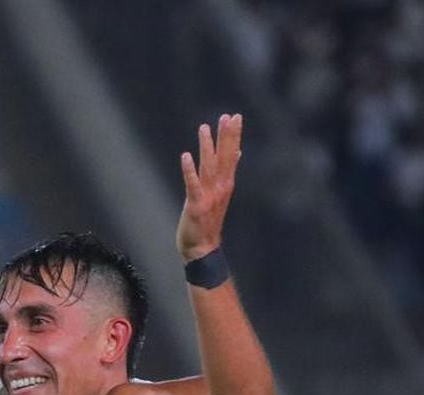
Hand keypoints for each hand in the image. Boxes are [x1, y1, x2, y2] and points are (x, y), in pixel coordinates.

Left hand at [177, 113, 242, 260]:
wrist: (203, 249)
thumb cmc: (209, 221)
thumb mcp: (220, 194)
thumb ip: (227, 172)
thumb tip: (237, 153)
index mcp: (226, 184)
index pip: (232, 155)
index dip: (233, 136)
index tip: (235, 117)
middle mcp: (220, 188)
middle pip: (224, 158)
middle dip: (226, 136)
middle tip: (229, 116)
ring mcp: (209, 196)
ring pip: (209, 167)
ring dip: (207, 147)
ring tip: (204, 128)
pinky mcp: (196, 205)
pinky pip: (192, 185)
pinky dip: (189, 170)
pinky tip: (186, 155)